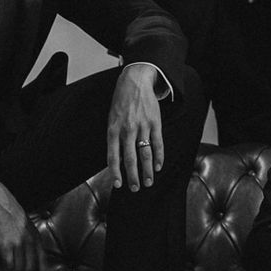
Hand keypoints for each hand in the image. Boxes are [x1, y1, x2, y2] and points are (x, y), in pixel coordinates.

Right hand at [0, 181, 38, 270]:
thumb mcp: (25, 225)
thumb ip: (27, 237)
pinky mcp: (7, 247)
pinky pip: (8, 266)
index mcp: (35, 236)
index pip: (42, 258)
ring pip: (18, 269)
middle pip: (29, 267)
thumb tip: (24, 252)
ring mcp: (19, 245)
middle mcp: (30, 242)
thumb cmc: (9, 213)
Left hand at [107, 62, 165, 191]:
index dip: (115, 172)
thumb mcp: (111, 119)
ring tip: (149, 182)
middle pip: (130, 158)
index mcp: (113, 130)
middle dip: (133, 176)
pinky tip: (158, 166)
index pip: (113, 156)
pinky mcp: (155, 123)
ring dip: (147, 170)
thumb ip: (114, 138)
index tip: (118, 185)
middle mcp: (127, 130)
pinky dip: (159, 157)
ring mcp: (142, 127)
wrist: (134, 82)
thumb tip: (117, 160)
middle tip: (135, 188)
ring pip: (145, 154)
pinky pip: (158, 143)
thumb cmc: (120, 102)